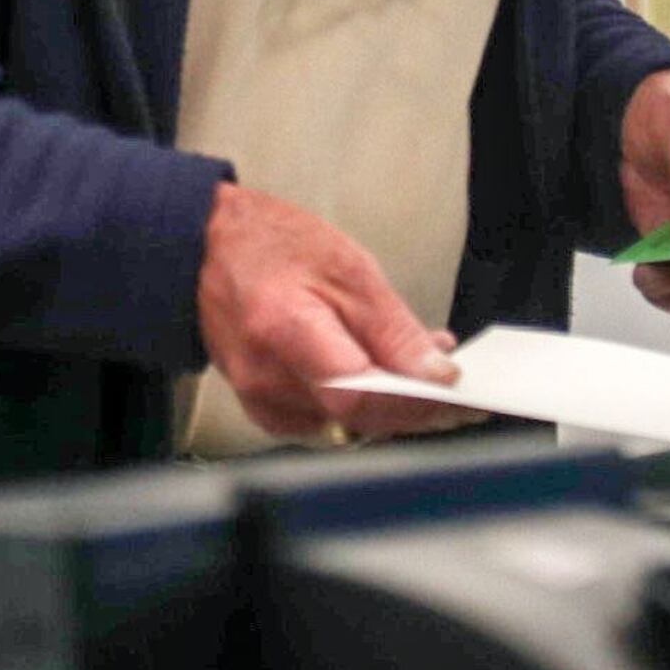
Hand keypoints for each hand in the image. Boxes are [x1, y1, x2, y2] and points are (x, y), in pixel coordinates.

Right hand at [195, 181, 480, 441]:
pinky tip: (388, 379)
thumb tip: (436, 374)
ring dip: (396, 406)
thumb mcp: (347, 267)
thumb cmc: (272, 246)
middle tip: (464, 396)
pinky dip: (365, 405)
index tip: (456, 392)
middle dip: (418, 410)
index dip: (412, 401)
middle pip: (359, 418)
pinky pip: (328, 421)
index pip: (359, 394)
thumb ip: (392, 328)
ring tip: (429, 372)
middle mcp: (266, 378)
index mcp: (284, 331)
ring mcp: (260, 399)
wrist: (205, 249)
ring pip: (349, 424)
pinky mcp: (264, 408)